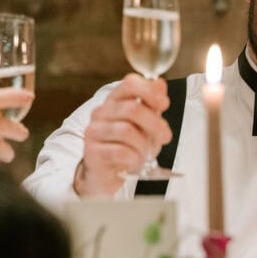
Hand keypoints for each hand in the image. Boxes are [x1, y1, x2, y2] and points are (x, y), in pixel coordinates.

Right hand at [75, 73, 171, 196]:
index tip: (164, 104)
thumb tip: (160, 83)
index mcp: (114, 102)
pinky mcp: (92, 152)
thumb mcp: (144, 124)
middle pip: (132, 108)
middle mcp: (101, 113)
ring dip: (143, 145)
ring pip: (127, 131)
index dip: (150, 91)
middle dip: (155, 124)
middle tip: (165, 136)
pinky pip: (121, 151)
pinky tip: (134, 161)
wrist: (106, 174)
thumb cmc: (126, 146)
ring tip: (145, 154)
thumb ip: (151, 104)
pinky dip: (134, 158)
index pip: (129, 83)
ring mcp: (94, 132)